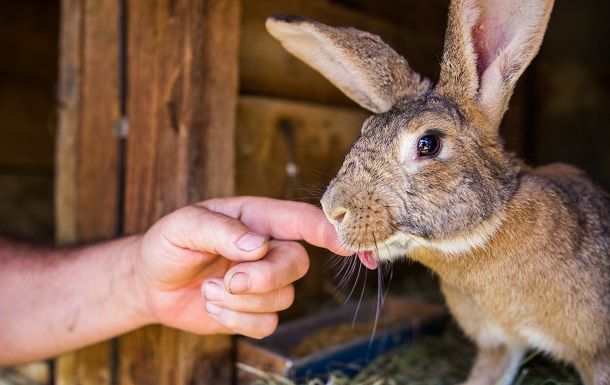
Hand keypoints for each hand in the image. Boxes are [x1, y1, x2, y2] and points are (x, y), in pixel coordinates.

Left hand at [135, 196, 346, 337]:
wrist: (151, 283)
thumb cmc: (168, 245)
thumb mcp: (183, 226)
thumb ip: (219, 230)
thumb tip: (258, 246)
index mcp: (256, 218)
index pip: (301, 219)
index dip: (329, 230)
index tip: (348, 243)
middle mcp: (268, 248)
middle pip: (297, 264)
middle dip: (264, 278)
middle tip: (229, 280)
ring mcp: (264, 282)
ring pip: (282, 298)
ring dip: (238, 301)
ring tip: (209, 288)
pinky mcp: (255, 311)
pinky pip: (267, 324)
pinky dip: (236, 320)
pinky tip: (213, 305)